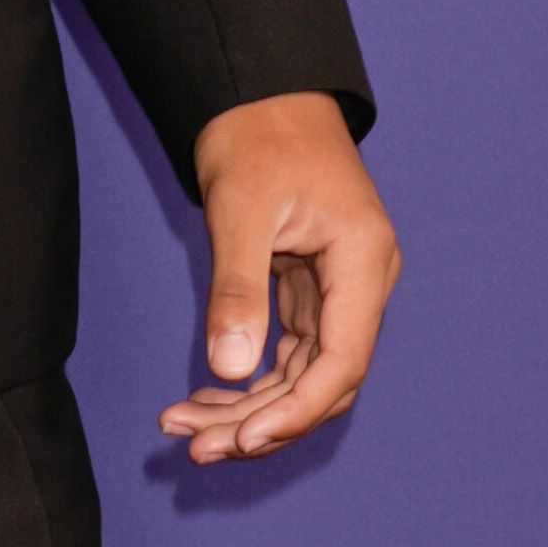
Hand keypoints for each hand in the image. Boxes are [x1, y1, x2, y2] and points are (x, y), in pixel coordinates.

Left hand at [163, 94, 399, 462]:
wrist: (261, 97)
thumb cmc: (258, 139)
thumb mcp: (241, 212)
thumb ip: (238, 290)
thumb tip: (230, 369)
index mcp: (364, 260)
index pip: (343, 361)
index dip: (294, 411)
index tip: (242, 440)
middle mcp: (363, 283)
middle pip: (322, 382)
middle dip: (261, 422)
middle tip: (194, 448)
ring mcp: (340, 291)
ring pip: (302, 376)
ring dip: (247, 409)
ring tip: (183, 429)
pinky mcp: (313, 293)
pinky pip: (287, 355)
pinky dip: (248, 381)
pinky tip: (202, 398)